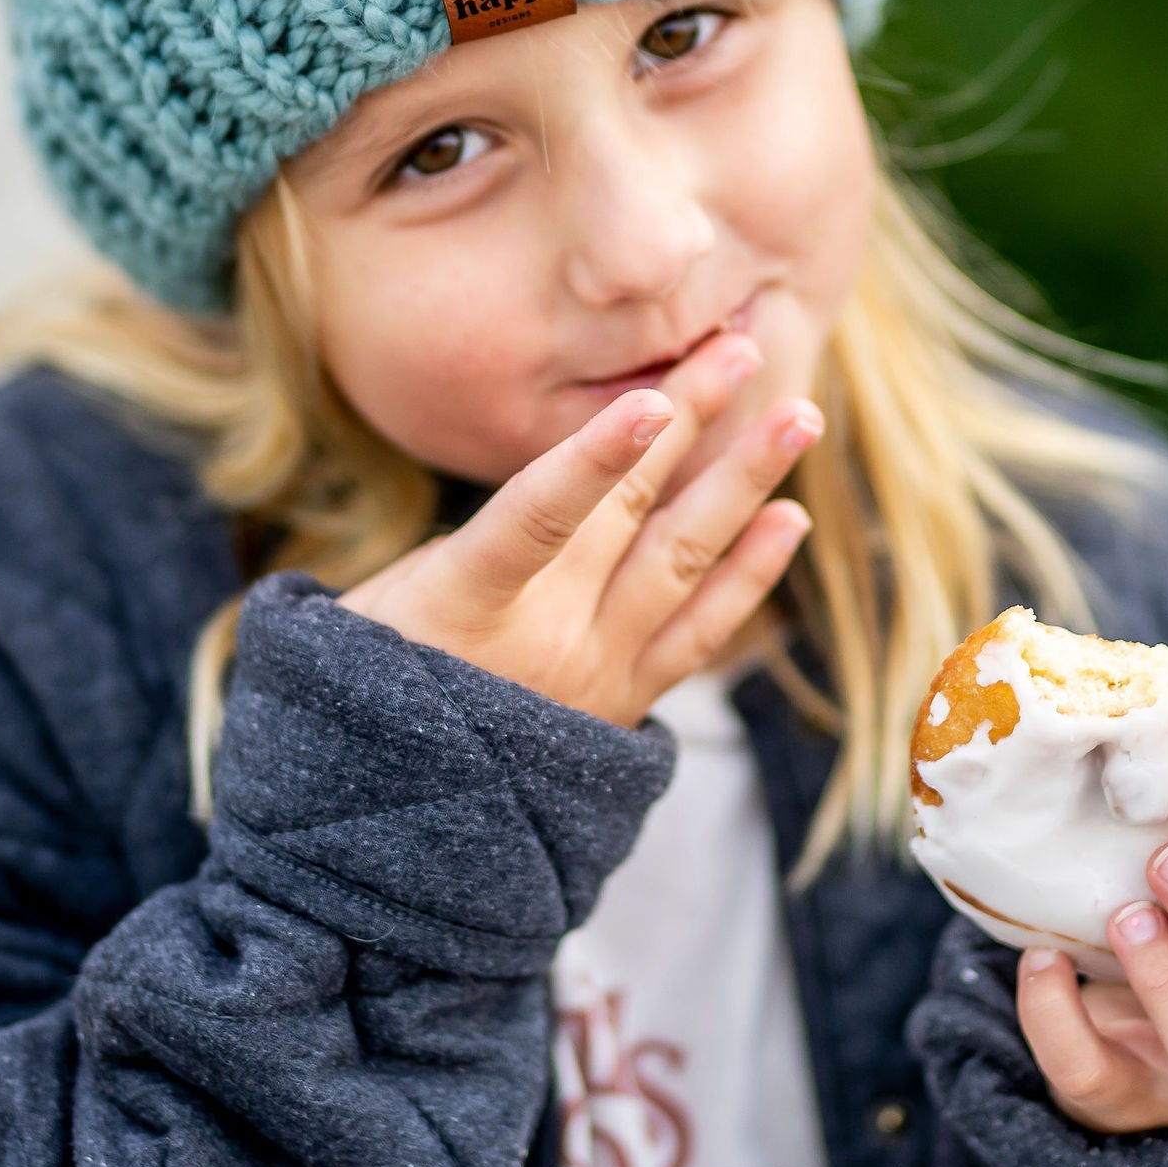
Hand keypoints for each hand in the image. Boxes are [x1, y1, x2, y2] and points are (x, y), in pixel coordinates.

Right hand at [338, 331, 819, 727]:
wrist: (393, 821)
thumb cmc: (369, 682)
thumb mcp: (384, 602)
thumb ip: (480, 543)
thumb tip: (560, 491)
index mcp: (465, 604)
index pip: (536, 517)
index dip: (593, 458)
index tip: (648, 400)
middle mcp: (546, 637)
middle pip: (632, 510)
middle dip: (689, 420)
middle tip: (740, 345)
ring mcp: (597, 671)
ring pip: (684, 558)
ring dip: (744, 481)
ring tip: (798, 415)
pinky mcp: (626, 700)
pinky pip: (701, 632)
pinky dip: (748, 574)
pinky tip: (788, 520)